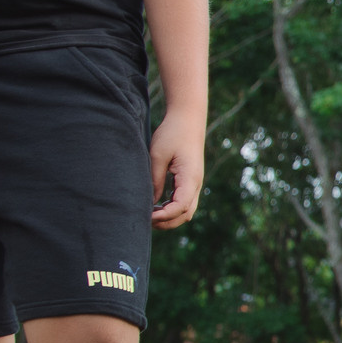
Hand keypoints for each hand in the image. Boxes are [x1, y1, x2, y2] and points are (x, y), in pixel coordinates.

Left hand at [149, 110, 203, 229]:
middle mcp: (196, 184)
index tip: (146, 216)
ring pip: (186, 211)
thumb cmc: (172, 134)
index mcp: (190, 178)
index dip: (163, 216)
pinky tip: (157, 206)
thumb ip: (154, 180)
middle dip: (167, 222)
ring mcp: (195, 184)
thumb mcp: (158, 156)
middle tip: (145, 220)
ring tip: (150, 216)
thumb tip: (150, 202)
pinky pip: (184, 202)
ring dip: (170, 218)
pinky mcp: (190, 181)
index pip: (180, 207)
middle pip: (185, 214)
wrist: (188, 120)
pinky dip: (172, 209)